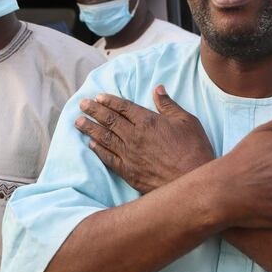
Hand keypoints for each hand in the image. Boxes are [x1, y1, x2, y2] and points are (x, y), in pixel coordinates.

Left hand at [76, 85, 214, 192]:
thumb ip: (169, 105)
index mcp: (148, 121)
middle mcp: (134, 136)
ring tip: (78, 121)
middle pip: (109, 120)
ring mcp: (129, 155)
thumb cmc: (194, 149)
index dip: (109, 101)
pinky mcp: (129, 172)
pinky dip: (98, 150)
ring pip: (104, 138)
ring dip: (90, 128)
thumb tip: (158, 90)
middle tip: (82, 104)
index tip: (98, 96)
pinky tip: (92, 144)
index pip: (123, 107)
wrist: (191, 182)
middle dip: (94, 110)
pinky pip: (109, 158)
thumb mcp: (187, 121)